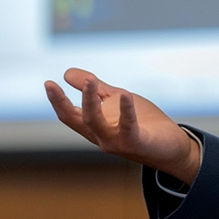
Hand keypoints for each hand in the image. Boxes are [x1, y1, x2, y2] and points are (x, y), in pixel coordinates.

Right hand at [44, 67, 200, 183]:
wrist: (171, 146)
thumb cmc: (143, 123)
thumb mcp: (115, 101)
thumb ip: (95, 88)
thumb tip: (66, 73)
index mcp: (96, 126)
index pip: (70, 114)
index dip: (56, 100)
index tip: (47, 82)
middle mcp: (102, 136)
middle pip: (76, 120)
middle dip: (62, 103)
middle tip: (51, 84)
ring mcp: (117, 142)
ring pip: (96, 123)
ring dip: (90, 101)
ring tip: (90, 80)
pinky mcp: (136, 143)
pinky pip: (128, 127)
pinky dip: (125, 111)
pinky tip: (124, 95)